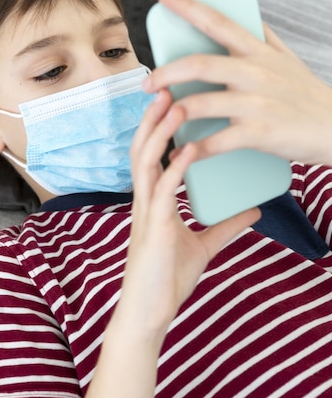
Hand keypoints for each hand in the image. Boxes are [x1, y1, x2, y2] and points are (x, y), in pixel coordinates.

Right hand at [118, 89, 259, 340]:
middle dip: (153, 117)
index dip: (158, 126)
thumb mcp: (204, 245)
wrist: (150, 311)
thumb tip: (254, 209)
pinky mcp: (154, 229)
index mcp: (153, 201)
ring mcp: (146, 213)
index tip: (171, 98)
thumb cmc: (167, 278)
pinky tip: (186, 150)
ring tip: (173, 103)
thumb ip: (226, 225)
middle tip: (167, 85)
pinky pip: (162, 192)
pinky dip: (174, 168)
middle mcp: (145, 200)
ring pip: (145, 162)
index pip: (151, 155)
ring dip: (158, 132)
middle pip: (142, 148)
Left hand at [143, 0, 331, 165]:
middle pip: (199, 64)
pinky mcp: (260, 132)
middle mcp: (255, 72)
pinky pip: (217, 141)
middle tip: (146, 83)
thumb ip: (263, 36)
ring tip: (158, 118)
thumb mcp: (287, 57)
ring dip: (172, 112)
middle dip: (165, 73)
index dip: (188, 6)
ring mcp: (257, 102)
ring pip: (201, 103)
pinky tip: (179, 153)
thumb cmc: (305, 93)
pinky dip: (193, 150)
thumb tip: (245, 14)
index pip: (218, 22)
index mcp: (257, 51)